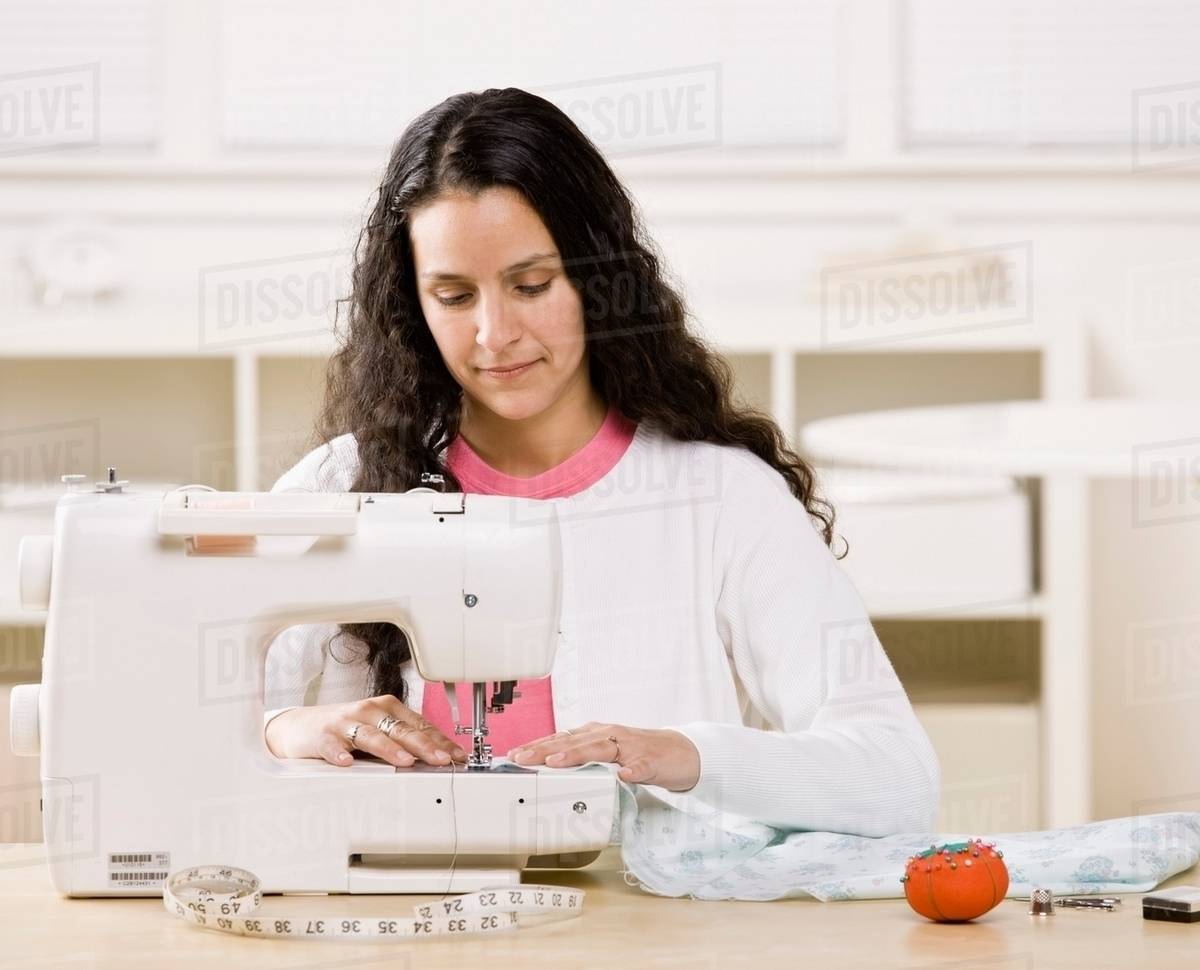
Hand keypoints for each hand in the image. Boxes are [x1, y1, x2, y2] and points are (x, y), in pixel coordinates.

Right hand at [265, 694, 467, 767]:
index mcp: (387, 709)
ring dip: (389, 749)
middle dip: (424, 745)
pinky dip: (340, 754)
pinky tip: (348, 763)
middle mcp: (369, 711)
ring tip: (405, 762)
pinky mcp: (322, 736)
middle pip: (400, 729)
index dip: (440, 741)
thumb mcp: (378, 731)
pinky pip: (332, 745)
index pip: (419, 725)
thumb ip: (403, 741)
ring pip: (371, 735)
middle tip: (441, 760)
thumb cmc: (345, 729)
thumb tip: (436, 758)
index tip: (458, 756)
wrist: (299, 727)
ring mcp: (345, 722)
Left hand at [508, 722, 700, 792]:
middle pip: (574, 741)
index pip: (562, 738)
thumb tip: (548, 766)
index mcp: (597, 734)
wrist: (682, 753)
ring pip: (601, 748)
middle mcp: (610, 735)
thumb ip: (581, 759)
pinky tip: (623, 776)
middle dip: (545, 750)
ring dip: (577, 754)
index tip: (514, 755)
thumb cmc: (640, 753)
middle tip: (522, 759)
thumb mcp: (605, 754)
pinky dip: (632, 770)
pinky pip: (640, 766)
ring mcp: (631, 747)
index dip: (537, 746)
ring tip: (556, 762)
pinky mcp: (651, 761)